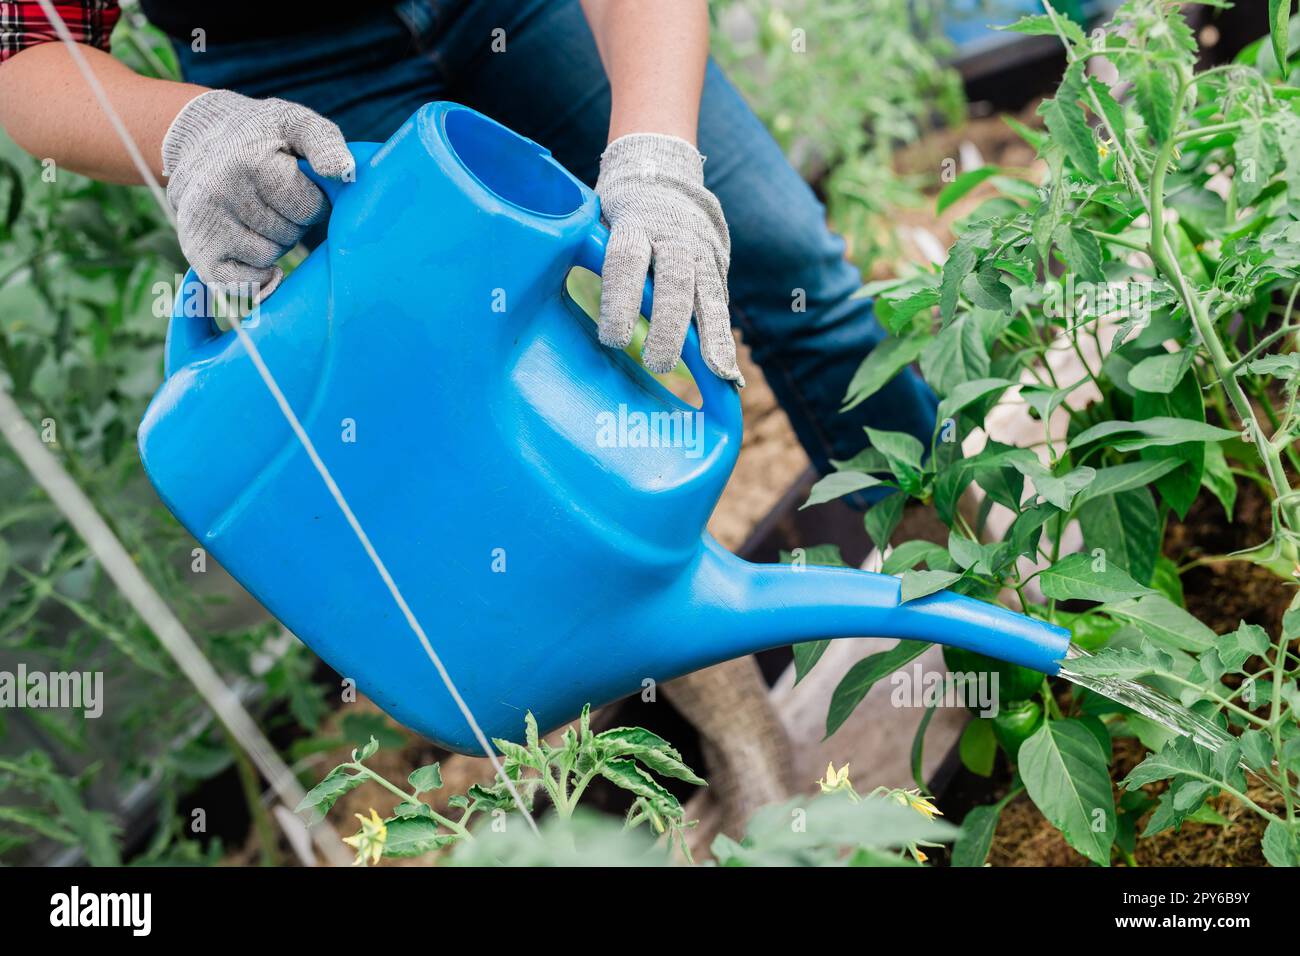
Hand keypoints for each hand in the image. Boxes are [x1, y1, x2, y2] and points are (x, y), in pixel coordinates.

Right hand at [161, 90, 353, 299]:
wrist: (199, 140)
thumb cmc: (260, 135)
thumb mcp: (294, 122)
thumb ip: (325, 142)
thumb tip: (345, 172)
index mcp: (247, 162)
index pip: (309, 206)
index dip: (313, 200)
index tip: (298, 184)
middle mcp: (218, 193)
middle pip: (289, 234)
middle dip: (292, 221)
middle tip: (275, 200)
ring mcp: (204, 225)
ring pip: (268, 258)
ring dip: (273, 243)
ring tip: (258, 215)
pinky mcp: (196, 251)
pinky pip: (240, 284)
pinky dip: (254, 275)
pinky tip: (252, 251)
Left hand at [595, 133, 742, 384]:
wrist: (663, 168)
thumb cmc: (617, 208)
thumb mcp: (596, 217)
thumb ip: (587, 250)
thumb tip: (546, 282)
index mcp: (634, 223)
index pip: (627, 262)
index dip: (621, 301)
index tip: (611, 339)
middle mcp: (673, 237)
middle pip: (674, 284)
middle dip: (669, 326)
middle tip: (658, 363)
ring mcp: (700, 250)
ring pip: (708, 295)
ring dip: (712, 337)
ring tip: (718, 373)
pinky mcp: (718, 264)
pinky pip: (720, 303)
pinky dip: (722, 338)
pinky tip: (726, 371)